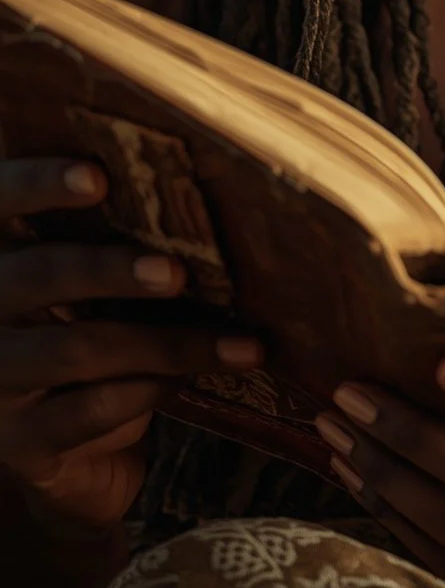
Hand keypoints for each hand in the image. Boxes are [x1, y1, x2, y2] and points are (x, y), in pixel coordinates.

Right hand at [0, 157, 262, 531]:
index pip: (1, 199)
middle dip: (110, 269)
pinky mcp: (20, 443)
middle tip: (174, 272)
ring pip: (75, 349)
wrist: (70, 453)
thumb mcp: (91, 283)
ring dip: (164, 342)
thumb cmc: (93, 332)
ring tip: (236, 343)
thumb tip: (197, 190)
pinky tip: (185, 383)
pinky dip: (145, 393)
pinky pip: (88, 412)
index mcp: (0, 252)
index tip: (99, 177)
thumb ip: (113, 236)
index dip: (40, 183)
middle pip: (38, 275)